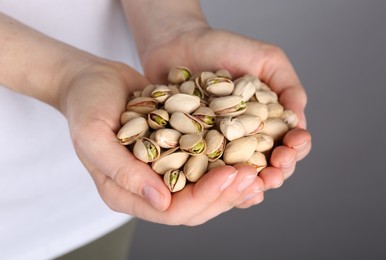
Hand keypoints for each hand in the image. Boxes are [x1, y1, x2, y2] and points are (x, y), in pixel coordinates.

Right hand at [60, 59, 264, 224]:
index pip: (172, 212)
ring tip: (259, 167)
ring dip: (232, 181)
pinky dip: (227, 162)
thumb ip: (121, 171)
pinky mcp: (175, 152)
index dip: (205, 197)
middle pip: (195, 206)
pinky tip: (248, 153)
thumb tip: (161, 201)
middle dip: (226, 193)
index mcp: (125, 193)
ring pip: (205, 189)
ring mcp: (163, 171)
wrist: (92, 81)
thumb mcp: (93, 136)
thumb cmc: (86, 105)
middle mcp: (147, 188)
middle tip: (254, 173)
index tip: (231, 174)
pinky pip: (204, 165)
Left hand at [140, 28, 311, 206]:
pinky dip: (217, 184)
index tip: (291, 147)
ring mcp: (220, 147)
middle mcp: (246, 137)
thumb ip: (288, 86)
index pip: (289, 142)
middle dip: (276, 173)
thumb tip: (300, 119)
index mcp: (268, 120)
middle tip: (274, 173)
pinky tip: (223, 189)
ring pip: (240, 176)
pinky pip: (207, 174)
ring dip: (250, 186)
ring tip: (254, 187)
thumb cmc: (223, 48)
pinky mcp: (193, 150)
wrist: (178, 43)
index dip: (295, 149)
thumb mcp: (266, 59)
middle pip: (268, 165)